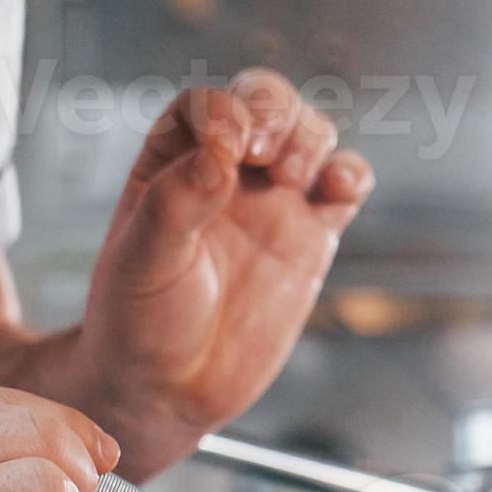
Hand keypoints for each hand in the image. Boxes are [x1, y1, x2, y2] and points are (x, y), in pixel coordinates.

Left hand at [54, 69, 371, 477]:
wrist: (170, 390)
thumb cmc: (138, 321)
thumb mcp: (141, 261)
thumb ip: (177, 201)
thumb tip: (221, 150)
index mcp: (172, 162)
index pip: (207, 106)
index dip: (224, 111)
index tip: (229, 148)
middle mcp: (226, 170)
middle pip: (266, 102)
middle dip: (276, 111)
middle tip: (266, 153)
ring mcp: (273, 201)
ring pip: (309, 134)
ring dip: (310, 138)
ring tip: (291, 177)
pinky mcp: (311, 237)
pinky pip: (343, 187)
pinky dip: (352, 174)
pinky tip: (340, 188)